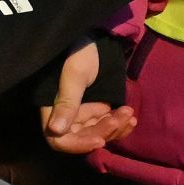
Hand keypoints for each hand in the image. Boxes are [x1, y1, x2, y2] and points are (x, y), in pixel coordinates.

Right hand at [41, 40, 136, 155]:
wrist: (99, 40)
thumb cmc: (81, 51)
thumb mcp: (75, 74)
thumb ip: (67, 102)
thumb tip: (56, 130)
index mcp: (52, 108)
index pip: (59, 139)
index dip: (78, 144)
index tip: (99, 140)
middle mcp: (65, 115)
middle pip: (82, 138)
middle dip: (103, 131)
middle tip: (122, 116)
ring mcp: (82, 113)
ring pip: (97, 133)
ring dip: (114, 128)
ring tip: (128, 113)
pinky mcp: (96, 110)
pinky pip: (106, 126)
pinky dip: (119, 125)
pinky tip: (131, 117)